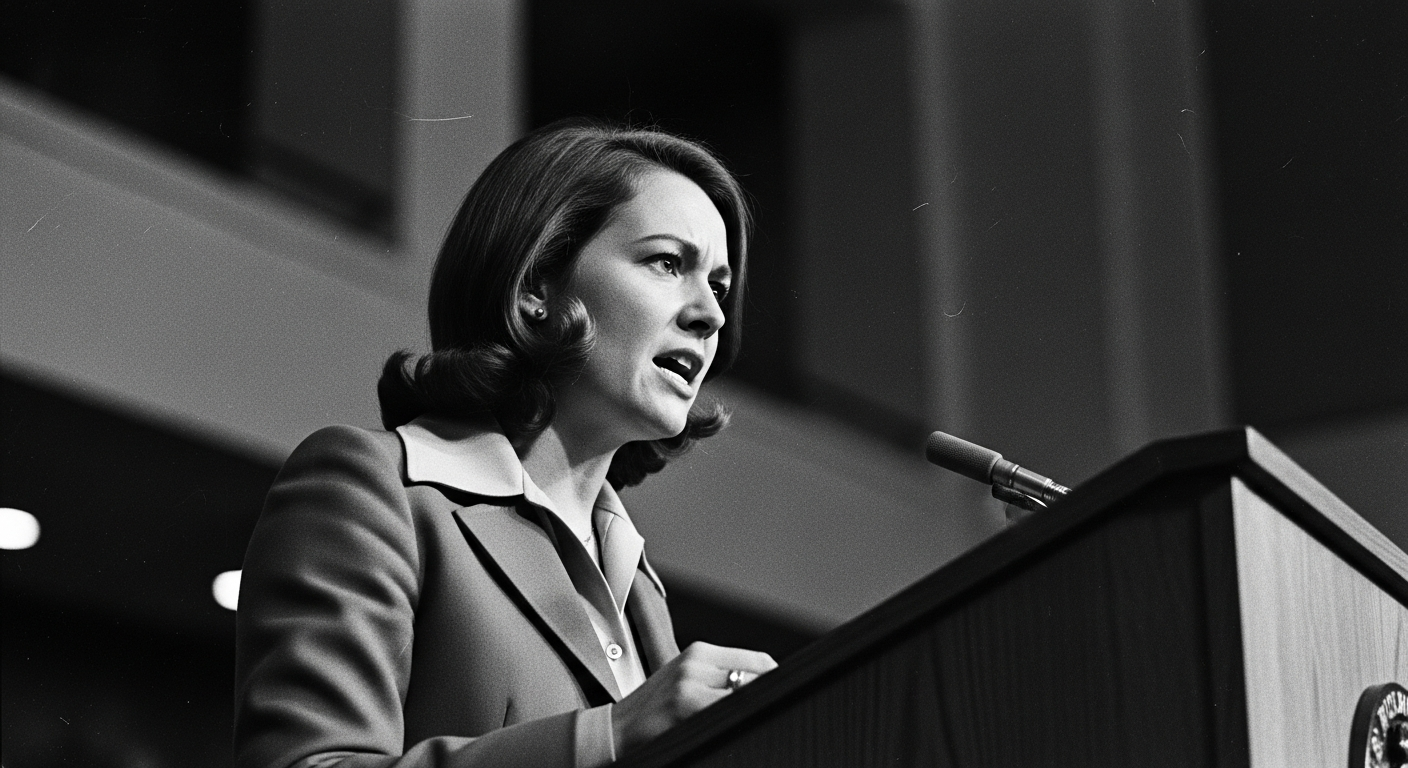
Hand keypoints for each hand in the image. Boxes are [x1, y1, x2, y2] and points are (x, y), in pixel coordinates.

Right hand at [611, 641, 776, 755]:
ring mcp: (690, 682)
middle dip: (770, 696)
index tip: (786, 695)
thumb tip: (766, 687)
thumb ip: (721, 679)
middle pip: (759, 675)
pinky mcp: (685, 704)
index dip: (778, 680)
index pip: (760, 660)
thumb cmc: (654, 711)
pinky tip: (733, 727)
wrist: (615, 730)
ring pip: (746, 693)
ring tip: (757, 721)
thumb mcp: (687, 682)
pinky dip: (738, 720)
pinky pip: (727, 711)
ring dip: (756, 709)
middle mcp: (697, 661)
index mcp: (700, 652)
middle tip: (777, 711)